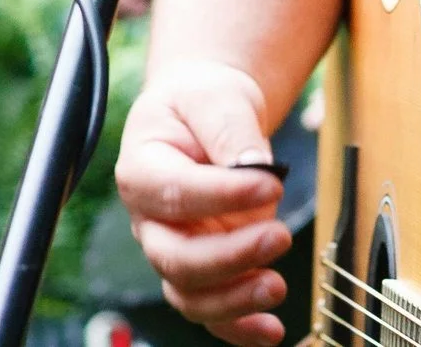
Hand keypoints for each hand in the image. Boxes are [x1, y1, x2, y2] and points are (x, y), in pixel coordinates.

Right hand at [114, 60, 292, 345]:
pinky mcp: (201, 270)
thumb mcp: (216, 97)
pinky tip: (269, 329)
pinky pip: (210, 310)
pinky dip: (237, 328)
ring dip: (233, 299)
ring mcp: (174, 249)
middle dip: (228, 256)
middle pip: (175, 258)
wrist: (205, 115)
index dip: (222, 195)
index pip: (174, 193)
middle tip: (278, 236)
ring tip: (276, 286)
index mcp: (142, 170)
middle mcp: (151, 220)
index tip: (272, 180)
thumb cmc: (203, 103)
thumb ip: (230, 129)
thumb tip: (255, 166)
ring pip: (189, 293)